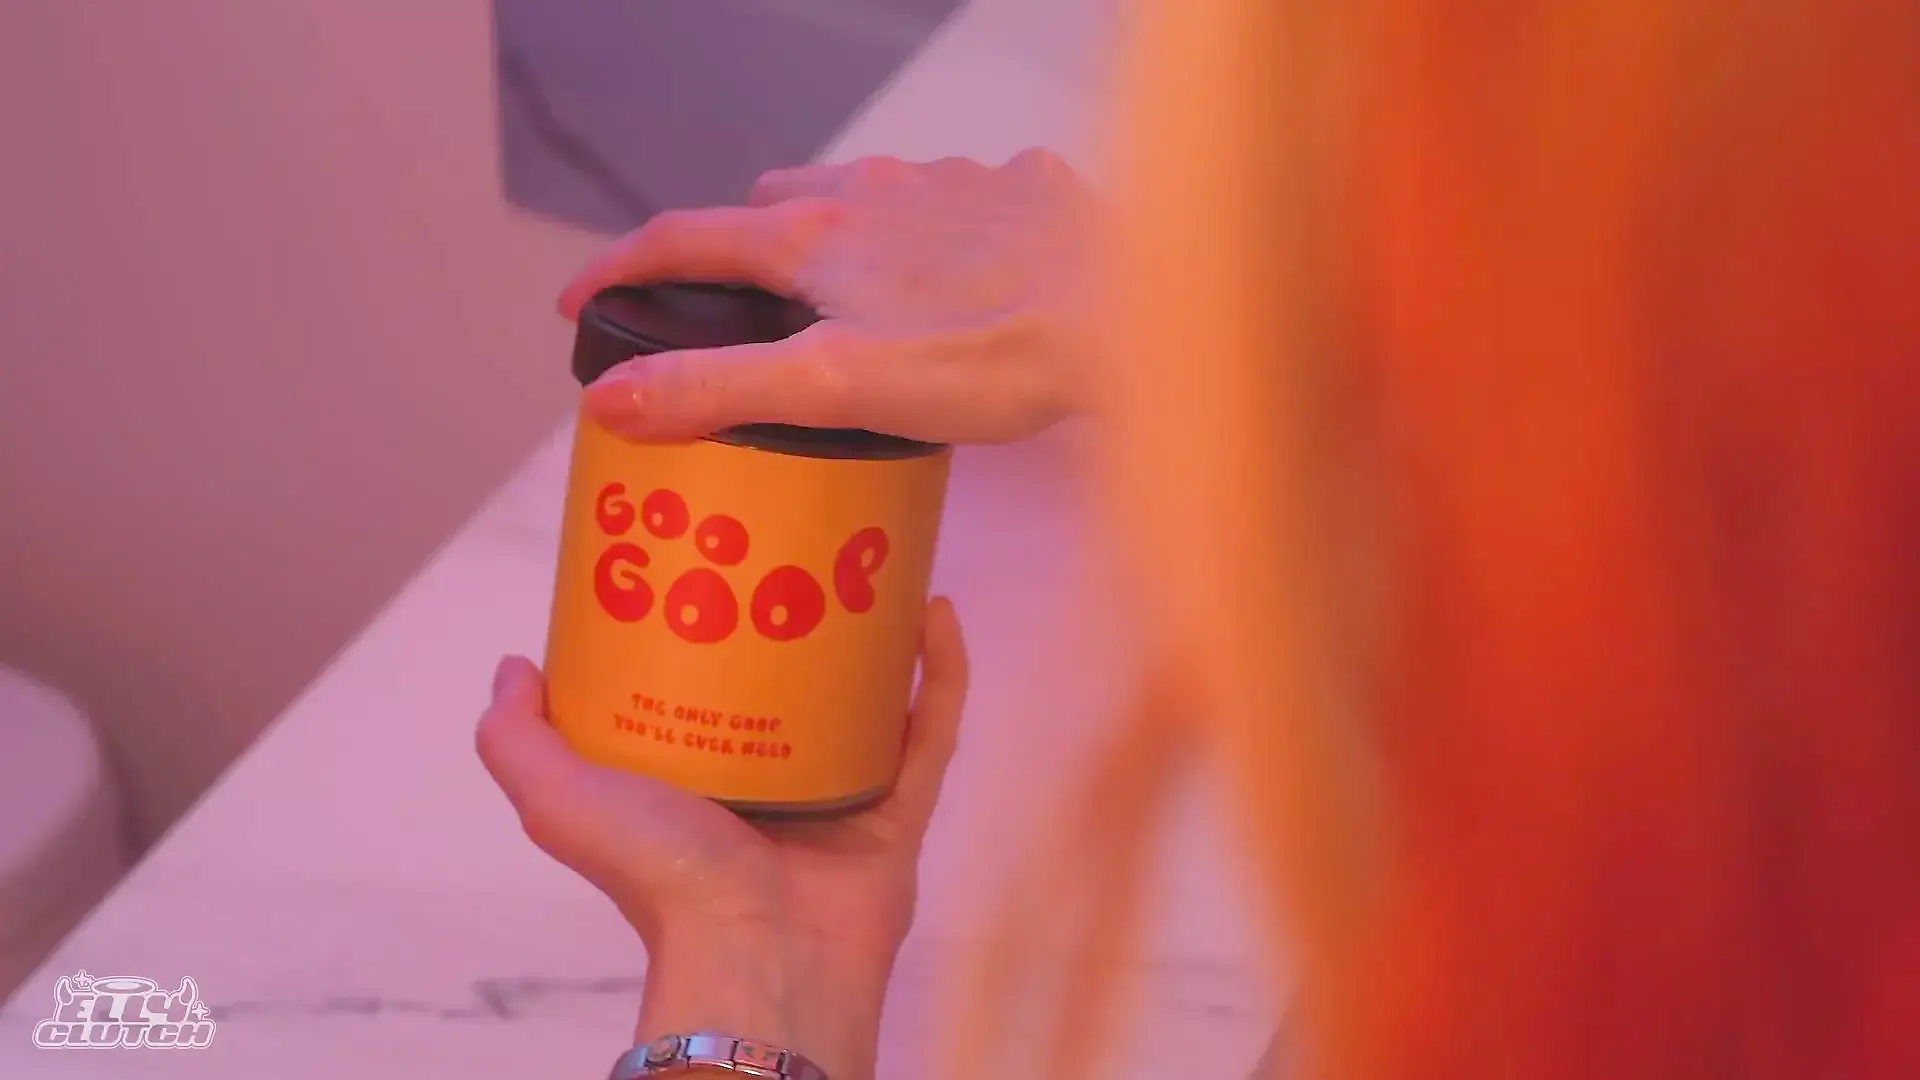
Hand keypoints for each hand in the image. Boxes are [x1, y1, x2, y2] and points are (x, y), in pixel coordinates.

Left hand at [475, 598, 968, 1079]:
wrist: (759, 952)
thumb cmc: (659, 877)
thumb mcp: (560, 800)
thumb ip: (516, 741)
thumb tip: (516, 665)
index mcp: (696, 781)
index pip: (701, 692)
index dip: (704, 627)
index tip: (708, 558)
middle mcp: (770, 784)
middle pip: (792, 687)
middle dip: (801, 618)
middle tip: (801, 548)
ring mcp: (841, 797)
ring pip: (869, 700)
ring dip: (878, 635)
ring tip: (877, 565)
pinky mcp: (901, 810)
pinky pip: (930, 728)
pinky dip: (941, 671)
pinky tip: (936, 607)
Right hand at [558, 151, 1104, 443]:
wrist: (1133, 317)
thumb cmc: (990, 357)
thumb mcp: (836, 388)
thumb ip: (718, 390)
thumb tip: (611, 397)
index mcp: (815, 235)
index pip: (683, 240)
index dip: (617, 271)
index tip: (580, 305)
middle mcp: (875, 190)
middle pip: (773, 209)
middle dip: (736, 252)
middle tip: (731, 315)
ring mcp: (953, 184)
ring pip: (866, 197)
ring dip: (838, 236)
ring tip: (848, 301)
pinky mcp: (1023, 195)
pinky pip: (959, 201)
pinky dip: (937, 234)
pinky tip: (963, 276)